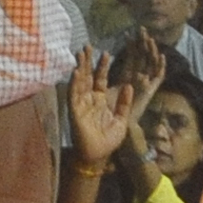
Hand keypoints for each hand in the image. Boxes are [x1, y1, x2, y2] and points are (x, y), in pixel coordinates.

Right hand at [62, 45, 138, 166]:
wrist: (98, 156)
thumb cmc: (109, 140)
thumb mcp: (122, 120)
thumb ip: (125, 103)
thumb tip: (129, 85)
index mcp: (101, 100)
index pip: (100, 79)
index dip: (102, 66)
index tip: (105, 52)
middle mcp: (89, 99)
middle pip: (87, 76)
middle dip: (87, 61)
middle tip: (87, 46)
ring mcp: (81, 104)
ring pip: (79, 82)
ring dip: (79, 67)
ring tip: (80, 53)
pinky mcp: (75, 111)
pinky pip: (73, 95)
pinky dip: (74, 84)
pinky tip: (75, 72)